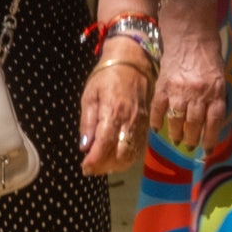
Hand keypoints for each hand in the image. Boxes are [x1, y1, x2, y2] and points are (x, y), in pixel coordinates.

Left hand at [77, 52, 152, 174]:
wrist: (134, 63)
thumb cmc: (107, 76)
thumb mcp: (90, 95)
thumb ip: (87, 122)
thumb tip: (84, 146)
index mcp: (113, 111)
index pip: (104, 144)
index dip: (94, 160)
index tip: (84, 167)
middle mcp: (130, 121)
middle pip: (120, 155)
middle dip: (104, 167)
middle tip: (90, 167)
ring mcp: (141, 125)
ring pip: (131, 155)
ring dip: (115, 166)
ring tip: (101, 164)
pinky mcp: (147, 126)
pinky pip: (138, 149)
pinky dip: (126, 159)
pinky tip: (115, 158)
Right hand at [150, 19, 230, 154]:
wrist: (190, 36)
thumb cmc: (209, 58)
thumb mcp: (219, 78)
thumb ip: (215, 99)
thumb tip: (210, 123)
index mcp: (215, 92)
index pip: (214, 122)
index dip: (210, 138)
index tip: (207, 149)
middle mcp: (197, 94)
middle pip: (194, 124)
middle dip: (192, 139)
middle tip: (189, 145)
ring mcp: (178, 91)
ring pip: (176, 120)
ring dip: (176, 133)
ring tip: (177, 139)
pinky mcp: (163, 86)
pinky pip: (159, 108)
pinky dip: (157, 121)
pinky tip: (158, 128)